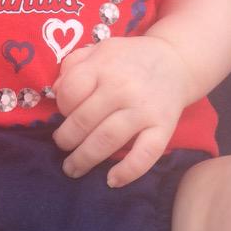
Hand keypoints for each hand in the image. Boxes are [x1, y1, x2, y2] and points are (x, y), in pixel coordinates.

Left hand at [52, 36, 187, 186]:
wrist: (175, 61)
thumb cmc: (129, 59)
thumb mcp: (100, 50)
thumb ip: (74, 65)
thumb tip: (55, 92)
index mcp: (103, 65)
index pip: (70, 92)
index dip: (61, 107)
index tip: (65, 114)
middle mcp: (122, 87)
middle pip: (84, 120)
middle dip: (66, 139)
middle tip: (61, 147)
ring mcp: (143, 109)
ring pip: (107, 140)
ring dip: (85, 158)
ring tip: (73, 168)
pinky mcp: (164, 127)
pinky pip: (145, 154)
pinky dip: (128, 171)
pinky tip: (112, 181)